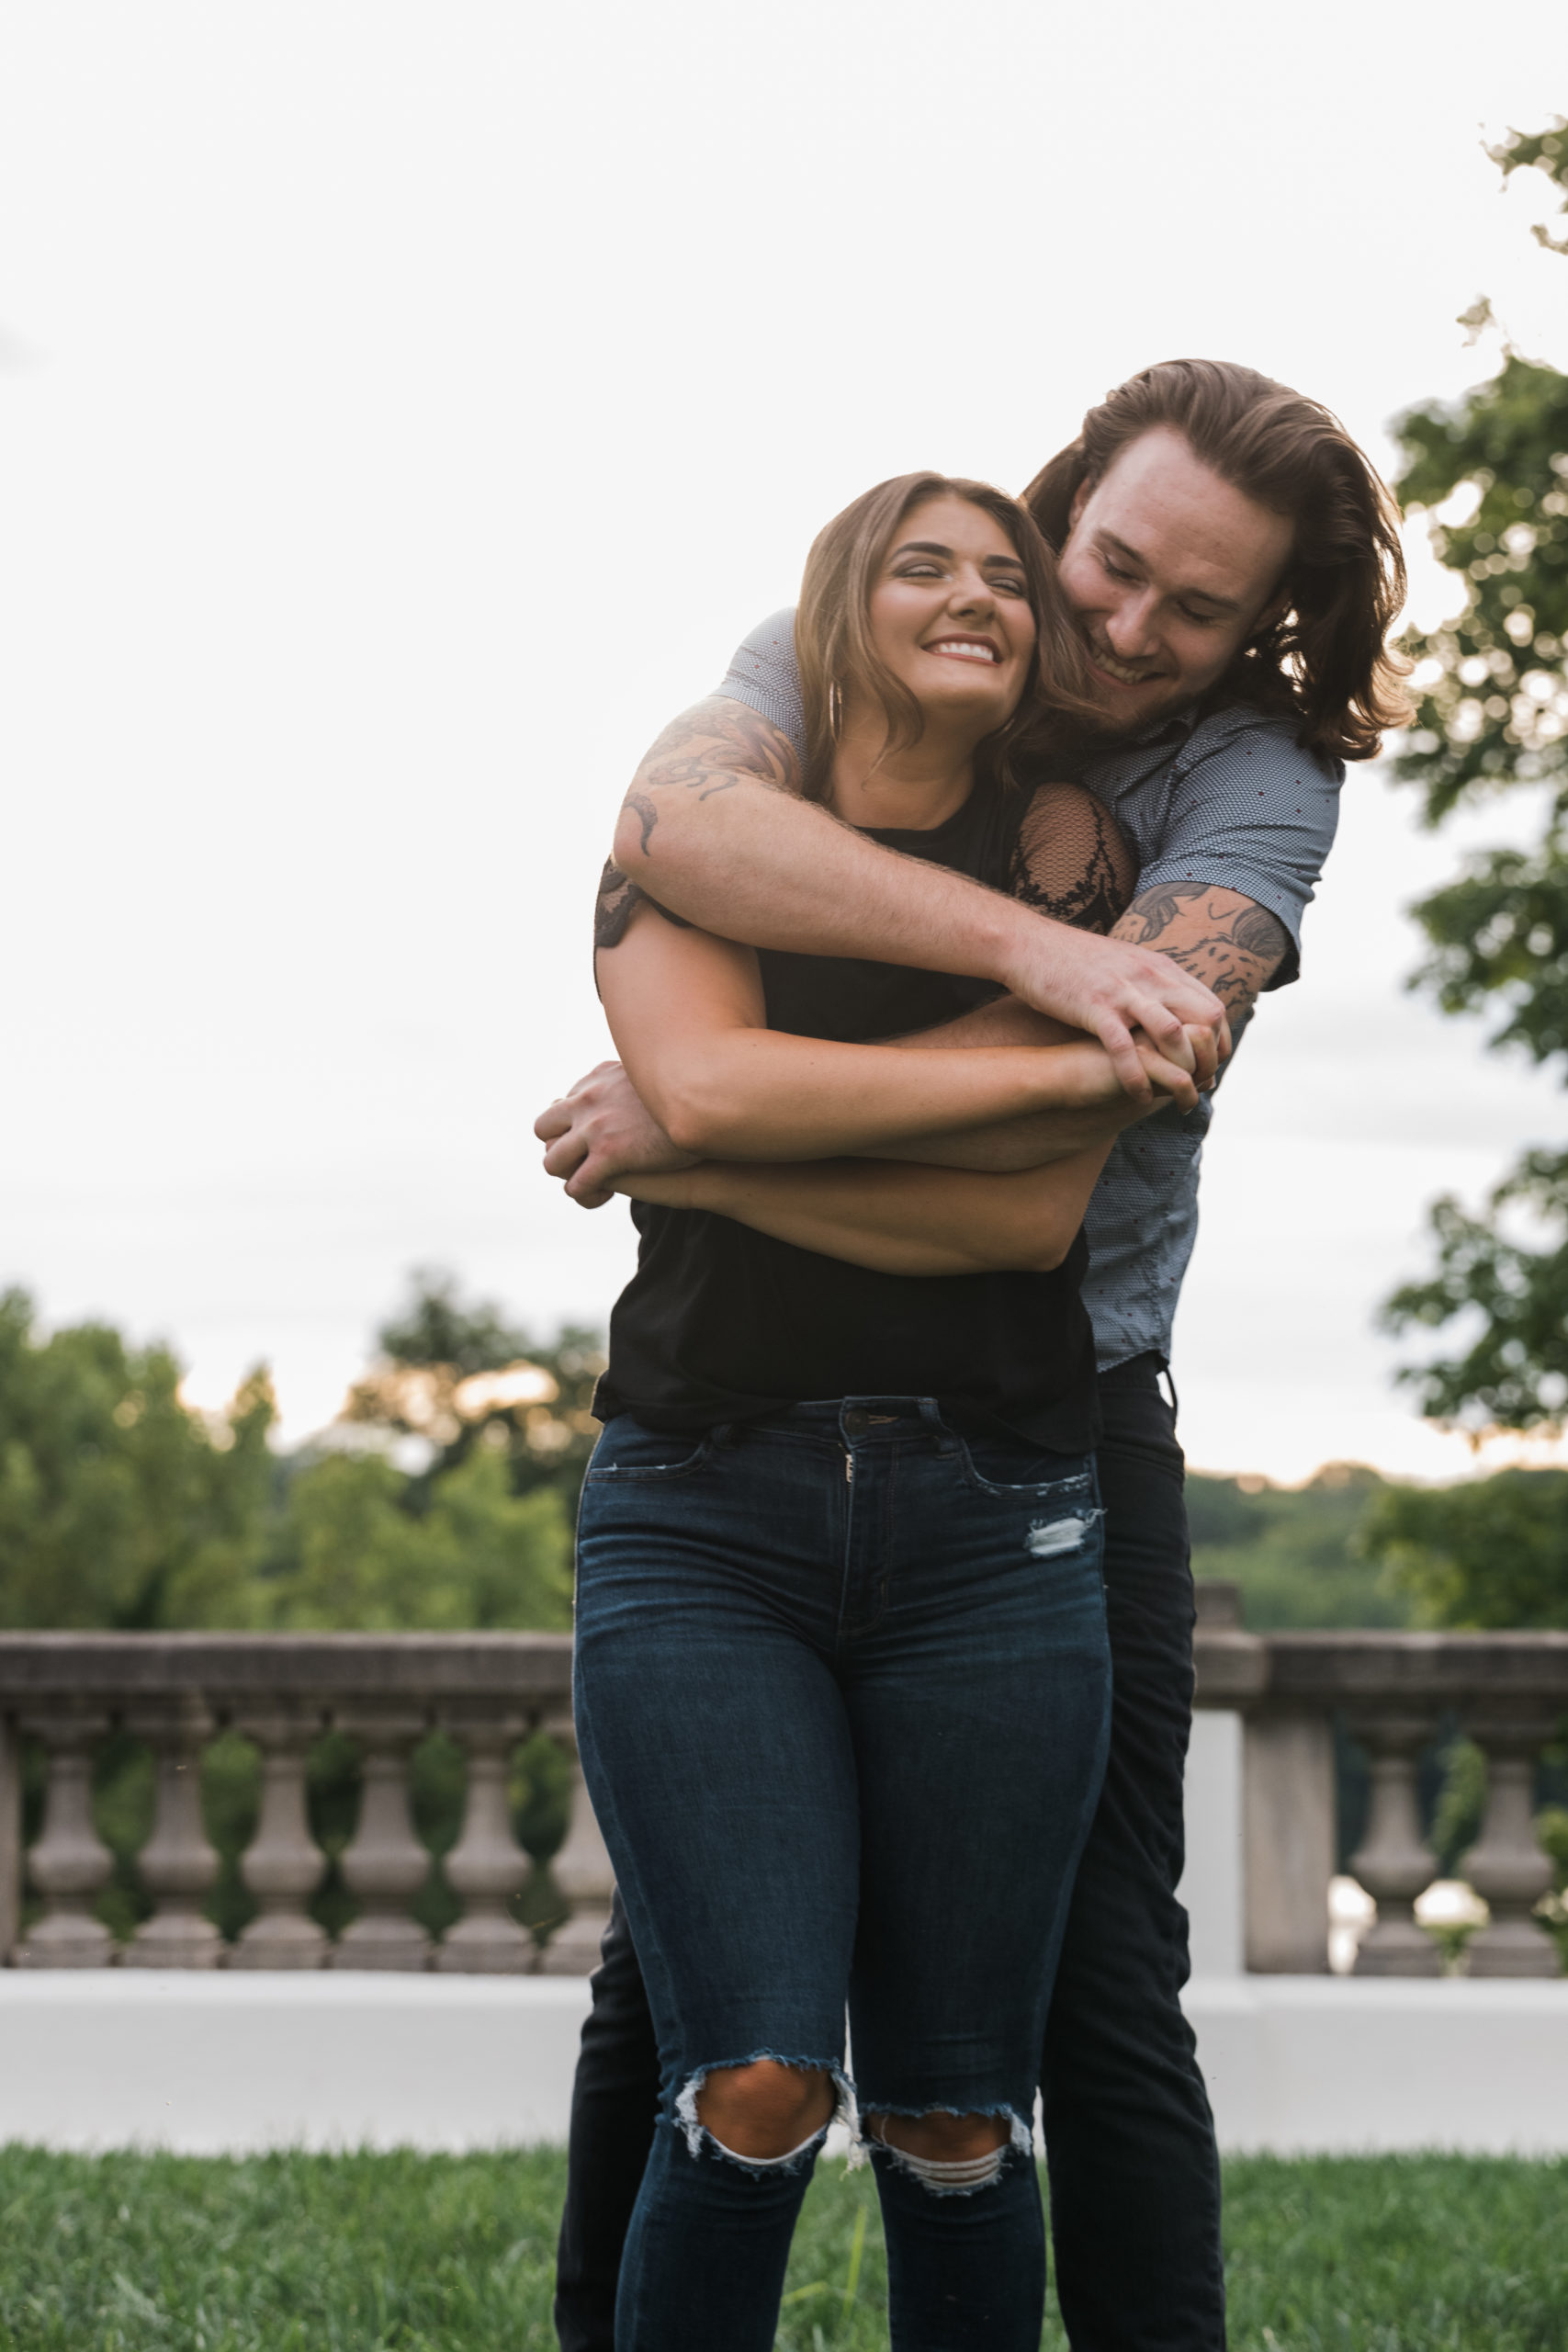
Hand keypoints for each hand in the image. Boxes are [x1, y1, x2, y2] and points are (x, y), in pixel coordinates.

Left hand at [535, 1061, 698, 1207]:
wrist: (713, 1102)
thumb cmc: (699, 1091)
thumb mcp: (660, 1073)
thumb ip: (640, 1079)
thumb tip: (642, 1084)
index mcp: (599, 1076)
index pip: (566, 1104)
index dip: (576, 1127)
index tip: (596, 1140)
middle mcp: (588, 1098)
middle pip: (543, 1127)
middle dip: (558, 1147)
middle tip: (582, 1162)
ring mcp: (595, 1126)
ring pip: (552, 1161)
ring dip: (569, 1175)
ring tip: (591, 1183)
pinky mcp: (610, 1154)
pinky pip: (577, 1185)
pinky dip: (587, 1194)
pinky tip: (606, 1195)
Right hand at [1001, 921, 1227, 1102]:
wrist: (1030, 943)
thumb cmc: (1075, 960)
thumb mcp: (1127, 962)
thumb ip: (1153, 982)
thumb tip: (1173, 1002)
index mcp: (1161, 969)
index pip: (1212, 1006)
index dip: (1220, 1042)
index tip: (1211, 1066)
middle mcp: (1150, 977)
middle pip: (1203, 1018)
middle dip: (1208, 1058)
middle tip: (1199, 1084)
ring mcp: (1123, 991)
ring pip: (1170, 1032)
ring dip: (1178, 1067)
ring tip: (1174, 1094)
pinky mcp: (1094, 1007)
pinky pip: (1124, 1047)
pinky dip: (1136, 1077)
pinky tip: (1138, 1096)